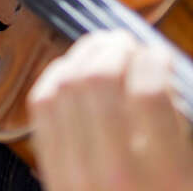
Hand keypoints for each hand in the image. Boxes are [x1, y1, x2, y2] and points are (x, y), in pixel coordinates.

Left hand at [27, 30, 192, 190]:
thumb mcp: (189, 177)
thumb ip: (178, 128)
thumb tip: (159, 73)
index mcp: (166, 178)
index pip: (148, 94)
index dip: (152, 61)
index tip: (158, 54)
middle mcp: (114, 174)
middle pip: (97, 82)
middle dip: (112, 49)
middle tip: (126, 42)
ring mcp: (74, 175)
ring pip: (62, 88)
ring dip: (81, 57)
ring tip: (100, 49)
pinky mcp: (51, 175)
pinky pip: (41, 110)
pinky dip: (53, 79)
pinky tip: (71, 70)